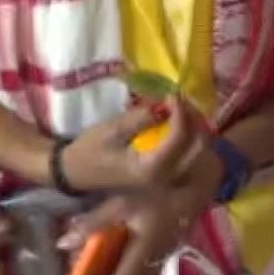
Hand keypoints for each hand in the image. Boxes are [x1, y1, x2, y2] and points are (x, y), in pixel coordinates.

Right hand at [58, 97, 207, 194]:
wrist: (74, 173)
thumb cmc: (90, 151)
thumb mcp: (113, 129)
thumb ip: (142, 118)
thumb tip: (166, 104)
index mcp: (151, 169)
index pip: (180, 138)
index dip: (181, 112)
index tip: (173, 94)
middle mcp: (165, 178)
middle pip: (198, 147)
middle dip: (195, 120)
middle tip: (183, 101)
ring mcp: (168, 180)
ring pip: (199, 153)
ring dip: (196, 129)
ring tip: (184, 110)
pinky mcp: (166, 177)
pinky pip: (190, 157)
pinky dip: (191, 139)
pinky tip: (181, 124)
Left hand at [59, 149, 221, 274]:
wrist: (199, 180)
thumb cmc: (159, 188)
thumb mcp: (120, 204)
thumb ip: (92, 225)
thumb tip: (62, 244)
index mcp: (143, 253)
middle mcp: (154, 260)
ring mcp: (163, 254)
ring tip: (91, 269)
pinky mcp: (166, 245)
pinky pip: (141, 267)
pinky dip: (122, 267)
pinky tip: (112, 252)